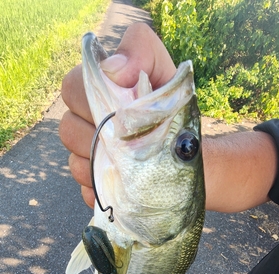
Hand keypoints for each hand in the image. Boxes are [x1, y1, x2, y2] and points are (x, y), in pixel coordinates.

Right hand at [59, 23, 175, 207]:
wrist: (184, 154)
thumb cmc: (173, 111)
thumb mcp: (167, 75)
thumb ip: (143, 53)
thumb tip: (113, 69)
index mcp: (97, 92)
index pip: (71, 87)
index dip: (90, 98)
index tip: (122, 107)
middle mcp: (84, 122)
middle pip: (68, 129)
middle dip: (100, 136)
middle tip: (129, 139)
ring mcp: (85, 155)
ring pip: (75, 162)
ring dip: (104, 164)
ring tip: (132, 162)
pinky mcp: (92, 185)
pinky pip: (87, 190)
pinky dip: (108, 187)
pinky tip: (127, 182)